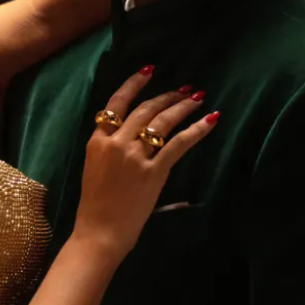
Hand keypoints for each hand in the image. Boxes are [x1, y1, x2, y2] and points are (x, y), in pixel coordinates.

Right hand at [73, 67, 218, 260]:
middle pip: (145, 109)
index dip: (134, 83)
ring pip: (162, 121)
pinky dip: (197, 129)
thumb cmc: (95, 207)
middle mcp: (116, 143)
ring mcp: (135, 156)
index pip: (116, 103)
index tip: (149, 71)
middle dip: (167, 96)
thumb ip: (109, 148)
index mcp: (97, 141)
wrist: (99, 233)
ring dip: (182, 106)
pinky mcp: (154, 172)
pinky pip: (179, 143)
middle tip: (184, 89)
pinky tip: (210, 119)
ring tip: (197, 98)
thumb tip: (131, 136)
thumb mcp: (93, 168)